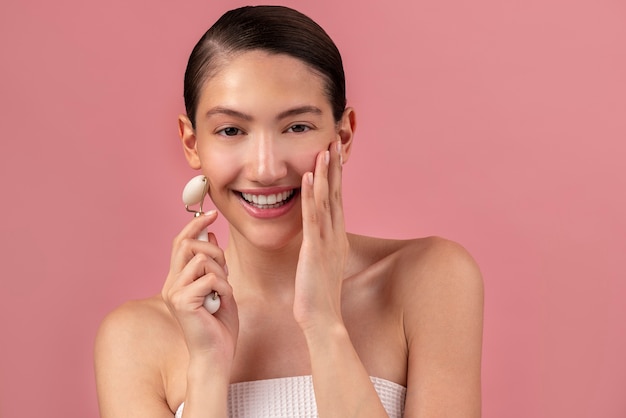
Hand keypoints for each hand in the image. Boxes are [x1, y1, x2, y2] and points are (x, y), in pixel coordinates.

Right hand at [161, 211, 238, 362]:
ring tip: (222, 294)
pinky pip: (210, 278)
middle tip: (225, 270)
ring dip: (222, 274)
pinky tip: (220, 304)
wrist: (216, 355)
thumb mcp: (220, 287)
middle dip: (214, 251)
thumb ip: (213, 264)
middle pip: (188, 244)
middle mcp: (171, 284)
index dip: (195, 224)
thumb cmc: (219, 326)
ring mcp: (174, 292)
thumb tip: (209, 235)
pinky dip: (223, 288)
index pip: (181, 242)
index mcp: (177, 280)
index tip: (211, 213)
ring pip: (203, 260)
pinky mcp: (181, 301)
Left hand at [293, 141, 348, 331]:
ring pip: (327, 200)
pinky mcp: (315, 249)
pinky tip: (310, 176)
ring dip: (326, 173)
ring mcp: (328, 241)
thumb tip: (317, 238)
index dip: (336, 176)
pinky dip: (312, 195)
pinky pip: (314, 217)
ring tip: (324, 148)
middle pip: (336, 194)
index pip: (336, 201)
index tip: (334, 154)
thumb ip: (320, 247)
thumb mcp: (321, 265)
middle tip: (334, 140)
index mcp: (336, 238)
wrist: (322, 320)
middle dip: (335, 167)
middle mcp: (336, 235)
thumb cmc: (317, 296)